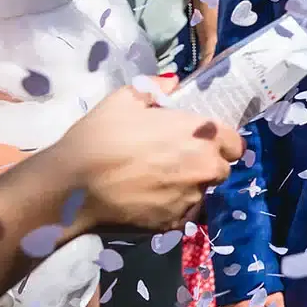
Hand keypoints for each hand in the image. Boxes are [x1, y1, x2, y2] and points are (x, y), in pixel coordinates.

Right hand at [42, 85, 242, 233]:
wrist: (72, 185)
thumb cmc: (101, 136)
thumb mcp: (125, 99)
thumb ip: (156, 89)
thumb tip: (172, 83)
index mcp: (202, 134)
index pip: (234, 143)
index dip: (220, 143)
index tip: (201, 144)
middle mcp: (205, 168)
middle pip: (220, 169)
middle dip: (205, 166)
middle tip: (176, 163)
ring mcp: (191, 198)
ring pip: (201, 193)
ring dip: (187, 188)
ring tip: (156, 183)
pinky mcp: (173, 223)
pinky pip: (181, 214)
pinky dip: (170, 209)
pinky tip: (146, 201)